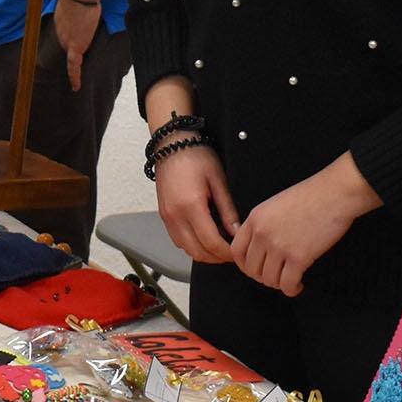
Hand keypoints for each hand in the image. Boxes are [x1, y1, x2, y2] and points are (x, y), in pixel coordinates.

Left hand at [54, 0, 101, 89]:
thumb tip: (86, 10)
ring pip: (78, 51)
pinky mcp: (75, 46)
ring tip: (88, 26)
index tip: (73, 41)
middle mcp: (60, 34)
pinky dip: (74, 77)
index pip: (66, 35)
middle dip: (81, 38)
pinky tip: (75, 87)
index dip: (72, 36)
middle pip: (73, 44)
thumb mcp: (76, 3)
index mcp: (59, 24)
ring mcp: (66, 41)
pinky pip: (74, 65)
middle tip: (87, 28)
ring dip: (85, 42)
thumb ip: (78, 12)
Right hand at [154, 143, 239, 265]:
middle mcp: (174, 215)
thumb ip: (228, 210)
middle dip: (217, 257)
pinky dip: (193, 244)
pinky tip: (205, 235)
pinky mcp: (164, 215)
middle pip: (198, 252)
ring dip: (204, 252)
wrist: (172, 144)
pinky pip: (178, 240)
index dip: (227, 252)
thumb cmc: (196, 155)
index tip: (238, 252)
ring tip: (221, 244)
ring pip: (186, 249)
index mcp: (190, 206)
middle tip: (232, 252)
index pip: (211, 243)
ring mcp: (166, 217)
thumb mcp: (218, 180)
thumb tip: (237, 232)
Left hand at [231, 162, 376, 296]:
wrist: (335, 193)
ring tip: (290, 279)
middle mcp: (263, 232)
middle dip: (263, 277)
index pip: (237, 250)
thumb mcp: (275, 204)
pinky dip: (292, 289)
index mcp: (255, 217)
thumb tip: (257, 248)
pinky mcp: (299, 256)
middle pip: (251, 269)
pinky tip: (299, 284)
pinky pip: (287, 284)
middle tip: (277, 276)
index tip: (256, 269)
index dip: (245, 265)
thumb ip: (263, 223)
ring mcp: (279, 245)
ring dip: (279, 284)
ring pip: (269, 279)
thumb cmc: (311, 197)